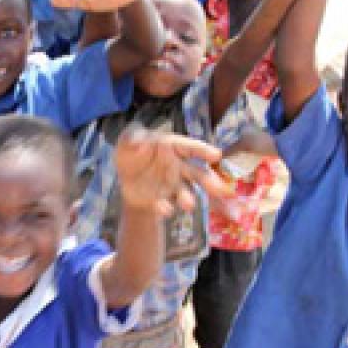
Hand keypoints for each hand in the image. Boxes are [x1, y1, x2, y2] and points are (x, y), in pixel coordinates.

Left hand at [115, 127, 229, 217]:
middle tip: (222, 191)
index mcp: (173, 147)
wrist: (125, 176)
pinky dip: (165, 207)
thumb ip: (132, 136)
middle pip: (197, 173)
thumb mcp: (128, 139)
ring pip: (185, 192)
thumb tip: (141, 143)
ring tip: (190, 205)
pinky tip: (165, 210)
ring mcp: (172, 185)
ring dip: (188, 198)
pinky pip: (164, 204)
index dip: (203, 151)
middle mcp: (178, 167)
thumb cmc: (133, 151)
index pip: (190, 147)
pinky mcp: (160, 200)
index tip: (216, 156)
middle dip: (210, 182)